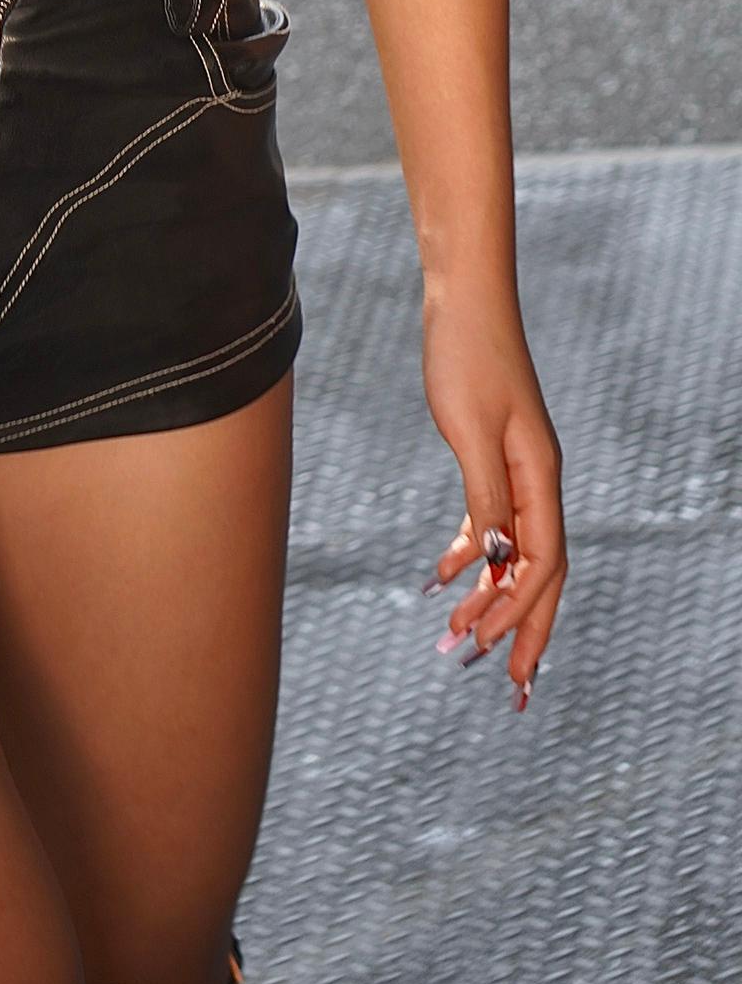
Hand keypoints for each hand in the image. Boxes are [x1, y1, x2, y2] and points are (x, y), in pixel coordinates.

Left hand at [421, 295, 565, 709]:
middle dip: (523, 628)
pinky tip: (443, 576)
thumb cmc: (466, 355)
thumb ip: (485, 495)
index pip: (541, 563)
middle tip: (505, 685)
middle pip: (540, 571)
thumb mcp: (469, 428)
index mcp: (541, 476)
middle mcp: (538, 478)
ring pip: (515, 551)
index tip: (487, 651)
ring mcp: (519, 468)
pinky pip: (492, 522)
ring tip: (462, 642)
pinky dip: (471, 555)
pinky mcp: (494, 456)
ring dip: (492, 597)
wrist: (463, 298)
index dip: (519, 612)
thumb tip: (496, 559)